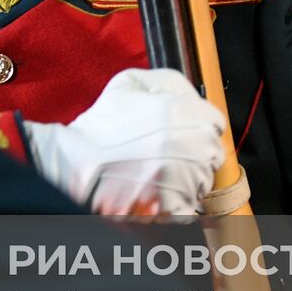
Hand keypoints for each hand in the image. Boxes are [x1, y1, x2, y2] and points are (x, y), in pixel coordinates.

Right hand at [24, 68, 224, 214]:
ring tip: (156, 174)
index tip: (183, 134)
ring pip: (203, 181)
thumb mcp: (130, 83)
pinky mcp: (174, 204)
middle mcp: (189, 143)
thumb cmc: (100, 126)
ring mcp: (184, 176)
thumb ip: (168, 82)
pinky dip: (180, 205)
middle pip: (211, 153)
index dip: (197, 128)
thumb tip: (190, 94)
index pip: (214, 123)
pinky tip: (161, 197)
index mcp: (182, 111)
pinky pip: (192, 207)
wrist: (77, 162)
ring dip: (186, 179)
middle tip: (166, 155)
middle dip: (194, 154)